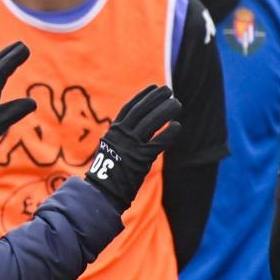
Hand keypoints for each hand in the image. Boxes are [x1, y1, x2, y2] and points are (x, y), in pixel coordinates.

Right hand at [85, 84, 181, 212]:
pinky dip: (168, 134)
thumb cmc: (109, 173)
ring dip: (165, 111)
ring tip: (177, 104)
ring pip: (151, 123)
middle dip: (156, 99)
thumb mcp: (112, 149)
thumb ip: (124, 138)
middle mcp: (121, 136)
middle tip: (169, 90)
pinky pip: (158, 143)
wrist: (102, 192)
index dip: (142, 96)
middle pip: (141, 111)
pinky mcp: (140, 159)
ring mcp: (130, 146)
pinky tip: (177, 126)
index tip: (154, 87)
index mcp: (113, 132)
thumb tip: (142, 128)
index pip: (129, 108)